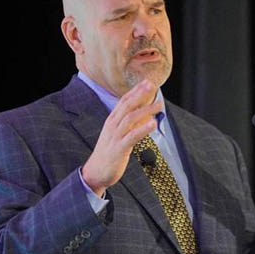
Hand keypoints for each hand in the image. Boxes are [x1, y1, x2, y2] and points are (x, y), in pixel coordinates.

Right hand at [81, 80, 162, 195]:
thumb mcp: (118, 135)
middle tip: (152, 85)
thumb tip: (144, 114)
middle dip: (140, 94)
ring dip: (145, 110)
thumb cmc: (109, 153)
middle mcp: (112, 125)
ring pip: (130, 118)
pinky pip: (132, 136)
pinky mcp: (119, 149)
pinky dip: (143, 129)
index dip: (135, 91)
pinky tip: (153, 123)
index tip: (147, 81)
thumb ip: (129, 124)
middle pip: (127, 105)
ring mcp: (115, 136)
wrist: (95, 172)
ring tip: (159, 104)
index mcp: (112, 121)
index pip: (124, 101)